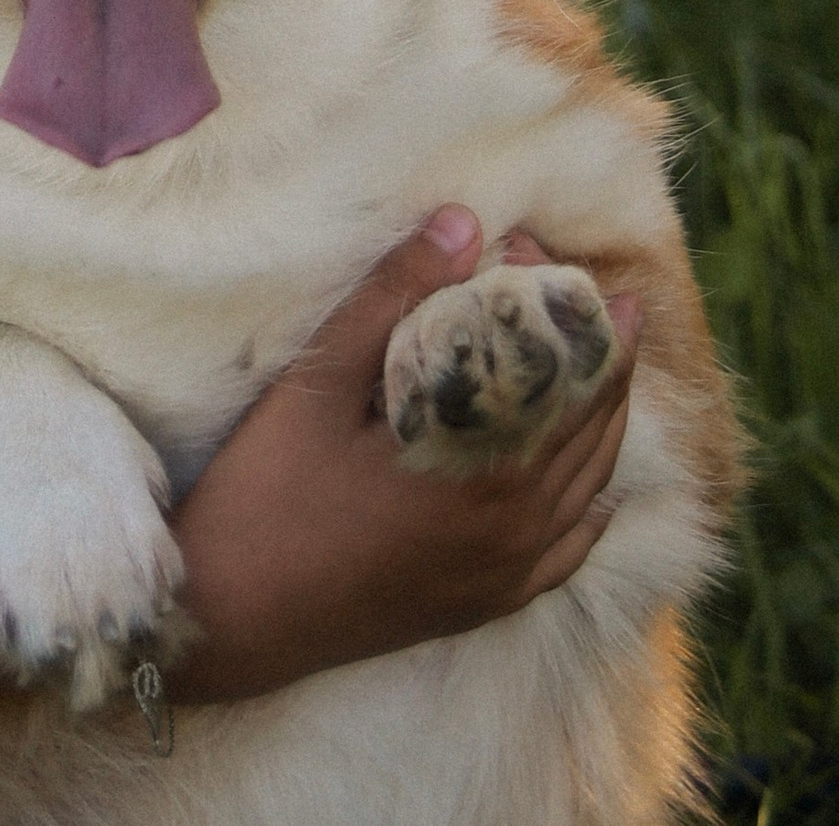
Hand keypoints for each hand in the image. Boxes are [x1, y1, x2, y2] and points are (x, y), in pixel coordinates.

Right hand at [164, 210, 637, 705]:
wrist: (232, 616)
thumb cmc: (268, 490)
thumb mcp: (320, 380)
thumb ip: (392, 297)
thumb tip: (462, 221)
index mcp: (482, 470)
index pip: (557, 372)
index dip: (559, 307)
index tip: (536, 248)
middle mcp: (513, 528)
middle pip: (586, 426)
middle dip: (595, 354)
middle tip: (593, 295)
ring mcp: (504, 574)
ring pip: (586, 486)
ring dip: (602, 419)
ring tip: (607, 361)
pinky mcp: (485, 604)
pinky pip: (565, 555)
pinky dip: (589, 508)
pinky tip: (594, 487)